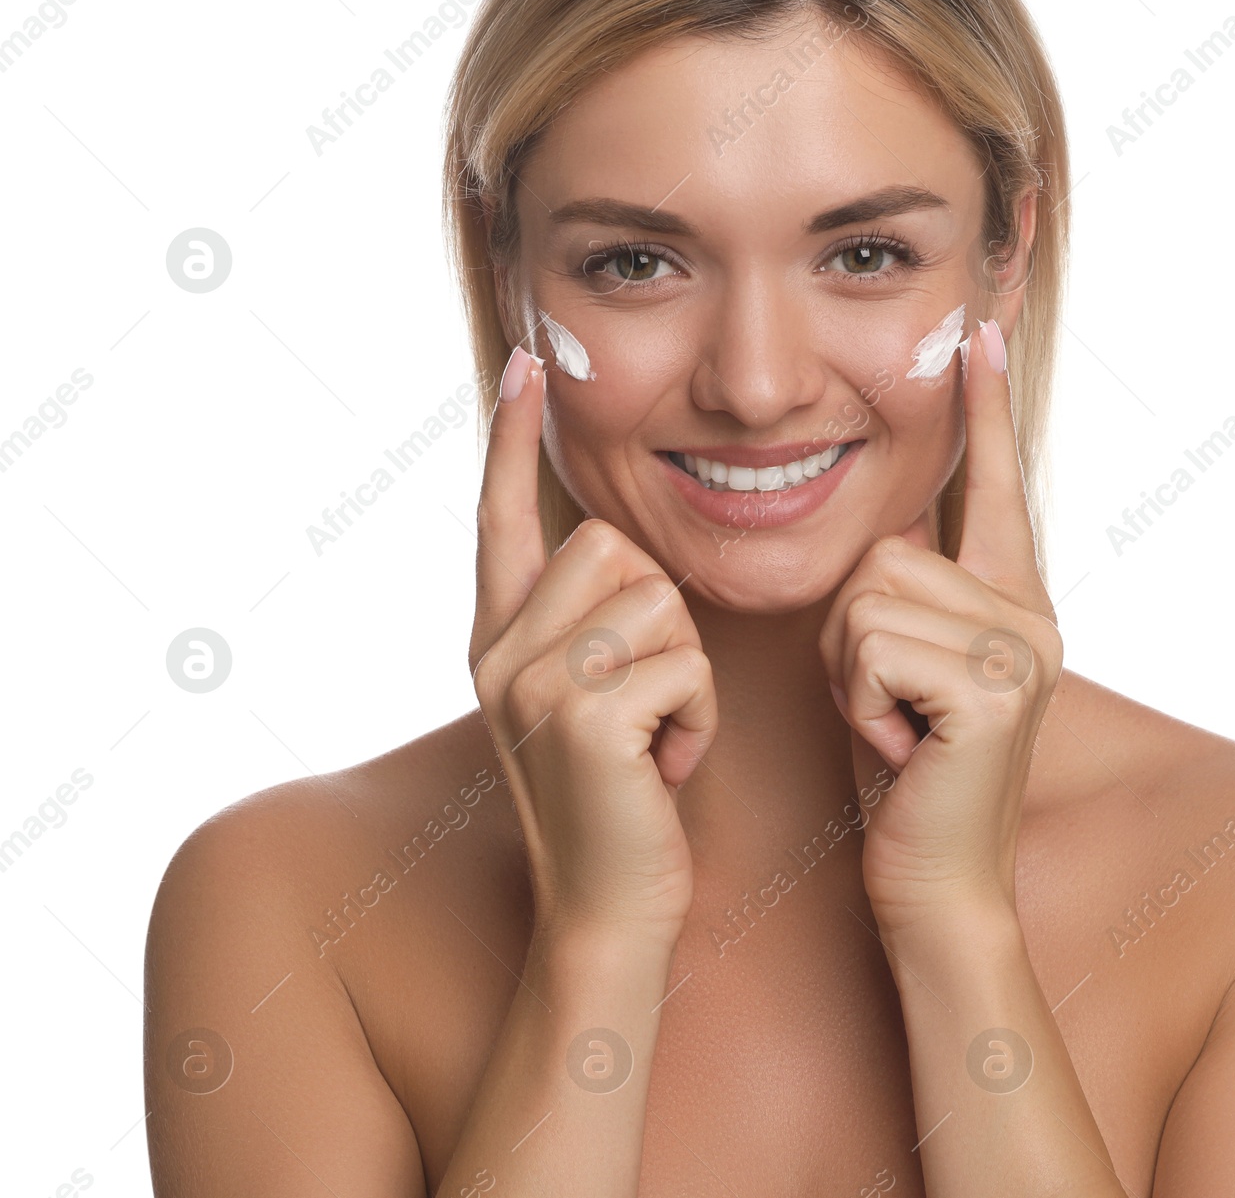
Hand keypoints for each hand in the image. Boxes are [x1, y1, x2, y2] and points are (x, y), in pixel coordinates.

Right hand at [469, 346, 717, 948]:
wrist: (610, 910)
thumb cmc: (621, 800)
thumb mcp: (588, 700)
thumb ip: (588, 624)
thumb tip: (628, 553)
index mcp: (499, 638)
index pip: (503, 514)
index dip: (514, 438)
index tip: (526, 361)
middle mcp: (498, 650)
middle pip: (612, 544)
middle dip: (660, 614)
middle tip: (649, 701)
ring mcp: (530, 681)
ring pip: (655, 597)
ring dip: (686, 671)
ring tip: (658, 738)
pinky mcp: (580, 716)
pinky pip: (683, 661)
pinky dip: (699, 716)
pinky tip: (668, 769)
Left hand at [818, 318, 1062, 934]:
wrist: (933, 882)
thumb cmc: (902, 774)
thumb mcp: (894, 667)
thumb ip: (904, 594)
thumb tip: (887, 528)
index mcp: (1010, 601)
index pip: (997, 487)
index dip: (985, 410)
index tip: (981, 331)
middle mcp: (1030, 614)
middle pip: (882, 552)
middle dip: (848, 635)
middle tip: (886, 705)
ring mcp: (1022, 647)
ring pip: (865, 596)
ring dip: (847, 672)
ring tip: (894, 726)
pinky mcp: (995, 686)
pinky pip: (868, 645)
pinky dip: (856, 701)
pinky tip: (899, 746)